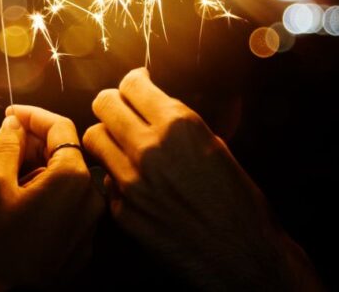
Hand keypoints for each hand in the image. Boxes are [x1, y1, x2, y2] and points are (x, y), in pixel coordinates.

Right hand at [0, 105, 103, 291]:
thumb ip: (7, 146)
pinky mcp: (83, 239)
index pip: (58, 126)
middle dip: (24, 146)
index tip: (9, 114)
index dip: (31, 115)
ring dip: (30, 170)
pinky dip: (42, 192)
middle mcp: (91, 195)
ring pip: (61, 178)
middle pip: (60, 152)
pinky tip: (14, 199)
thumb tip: (14, 123)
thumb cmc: (1, 244)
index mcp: (73, 177)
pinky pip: (65, 203)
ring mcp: (90, 220)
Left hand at [82, 68, 321, 291]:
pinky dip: (114, 177)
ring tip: (121, 145)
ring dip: (106, 137)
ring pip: (93, 138)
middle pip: (104, 104)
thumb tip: (157, 106)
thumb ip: (181, 124)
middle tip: (122, 110)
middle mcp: (149, 149)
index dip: (133, 82)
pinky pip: (104, 180)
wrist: (244, 257)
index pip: (132, 84)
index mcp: (179, 126)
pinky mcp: (122, 212)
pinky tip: (133, 183)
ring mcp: (131, 181)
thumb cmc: (240, 202)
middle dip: (112, 103)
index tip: (137, 86)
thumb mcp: (216, 147)